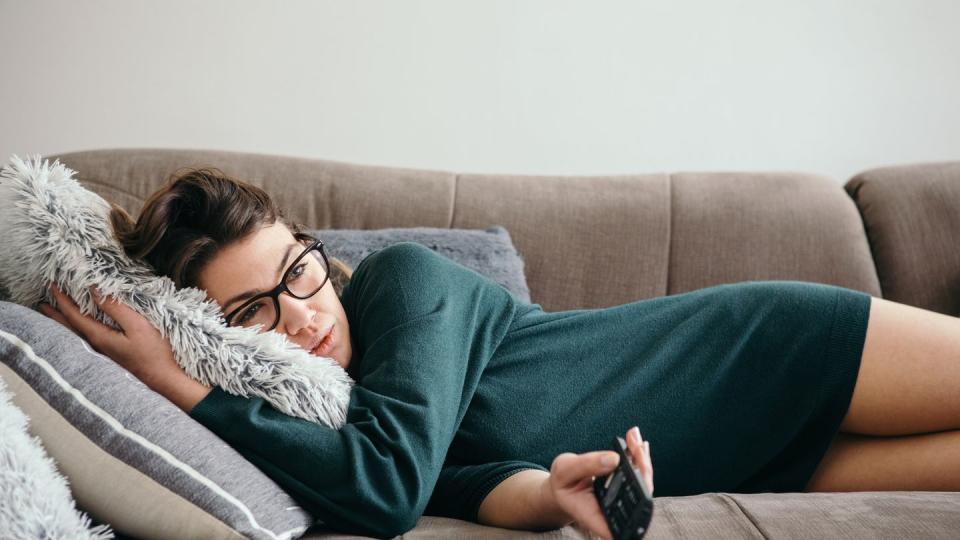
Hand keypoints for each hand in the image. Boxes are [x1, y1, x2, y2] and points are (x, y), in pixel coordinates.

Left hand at [38, 284, 210, 410]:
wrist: (163, 380)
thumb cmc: (154, 352)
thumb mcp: (137, 325)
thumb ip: (115, 307)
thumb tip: (94, 290)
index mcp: (99, 337)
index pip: (74, 315)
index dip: (62, 300)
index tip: (52, 285)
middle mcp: (95, 346)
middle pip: (69, 328)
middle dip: (55, 314)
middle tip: (42, 303)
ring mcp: (102, 354)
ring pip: (74, 335)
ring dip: (63, 323)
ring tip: (54, 316)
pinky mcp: (110, 357)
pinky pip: (84, 340)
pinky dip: (75, 331)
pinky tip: (80, 331)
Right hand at [546, 426, 653, 539]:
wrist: (562, 486)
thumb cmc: (561, 484)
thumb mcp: (565, 471)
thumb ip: (586, 465)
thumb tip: (614, 459)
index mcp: (598, 519)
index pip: (626, 520)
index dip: (639, 502)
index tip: (638, 476)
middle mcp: (615, 514)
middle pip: (640, 497)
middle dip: (642, 468)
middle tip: (635, 445)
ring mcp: (622, 503)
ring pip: (643, 485)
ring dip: (641, 459)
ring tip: (634, 437)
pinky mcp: (625, 491)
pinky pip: (638, 477)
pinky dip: (637, 458)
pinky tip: (635, 442)